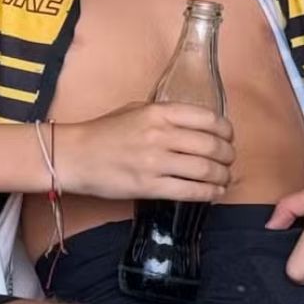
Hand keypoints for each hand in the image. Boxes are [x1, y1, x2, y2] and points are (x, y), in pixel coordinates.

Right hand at [59, 101, 234, 201]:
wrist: (75, 155)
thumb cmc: (103, 131)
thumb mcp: (134, 110)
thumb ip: (164, 114)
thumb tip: (194, 123)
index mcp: (158, 112)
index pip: (208, 119)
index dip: (226, 131)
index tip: (228, 138)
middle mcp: (160, 135)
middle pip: (212, 146)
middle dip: (228, 156)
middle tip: (228, 161)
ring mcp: (155, 162)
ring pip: (205, 170)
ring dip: (222, 177)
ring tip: (224, 179)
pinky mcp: (149, 186)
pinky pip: (190, 191)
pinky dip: (209, 193)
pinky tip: (213, 193)